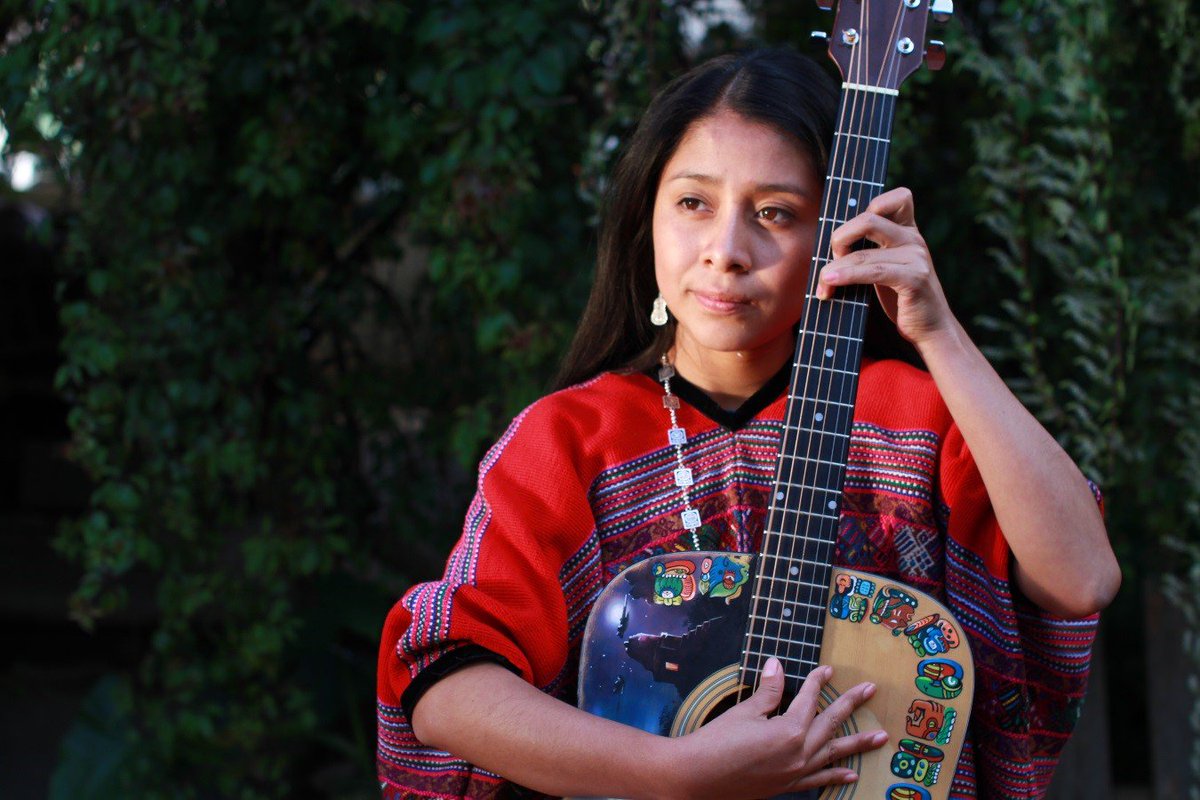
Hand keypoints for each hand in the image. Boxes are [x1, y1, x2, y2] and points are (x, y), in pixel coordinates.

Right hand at [662, 658, 886, 799]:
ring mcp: (795, 772)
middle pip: (831, 723)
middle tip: (871, 690)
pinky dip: (836, 775)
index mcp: (789, 730)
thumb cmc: (717, 742)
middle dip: (852, 704)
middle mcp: (799, 753)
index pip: (810, 699)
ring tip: (880, 737)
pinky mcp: (787, 786)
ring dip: (857, 743)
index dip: (818, 682)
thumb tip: (777, 665)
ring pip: (833, 753)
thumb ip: (767, 690)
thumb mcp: (744, 711)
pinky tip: (851, 773)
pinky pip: (819, 779)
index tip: (827, 670)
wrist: (697, 777)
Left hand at [816, 187, 954, 349]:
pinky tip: (831, 284)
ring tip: (823, 282)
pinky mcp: (914, 279)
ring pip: (863, 252)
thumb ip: (869, 248)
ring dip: (834, 267)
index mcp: (908, 231)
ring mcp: (916, 258)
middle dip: (840, 238)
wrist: (931, 328)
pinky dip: (847, 276)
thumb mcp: (886, 266)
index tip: (852, 233)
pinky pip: (873, 272)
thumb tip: (828, 244)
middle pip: (868, 219)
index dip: (871, 204)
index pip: (898, 197)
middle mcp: (914, 239)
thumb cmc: (901, 298)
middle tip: (833, 261)